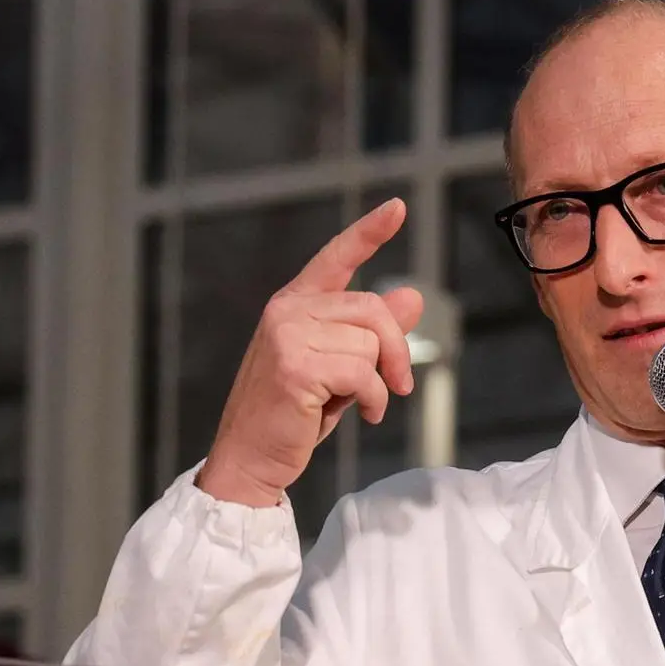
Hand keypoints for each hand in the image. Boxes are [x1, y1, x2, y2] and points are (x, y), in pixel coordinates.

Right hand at [198, 198, 424, 506]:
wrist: (250, 458)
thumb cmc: (294, 414)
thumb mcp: (339, 367)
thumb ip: (372, 333)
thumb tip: (414, 297)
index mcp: (295, 304)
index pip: (336, 258)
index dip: (369, 232)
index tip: (398, 208)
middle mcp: (287, 310)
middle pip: (372, 309)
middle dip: (396, 350)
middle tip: (399, 384)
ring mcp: (287, 335)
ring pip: (369, 343)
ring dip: (379, 383)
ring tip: (359, 404)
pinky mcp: (294, 366)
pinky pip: (363, 373)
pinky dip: (373, 399)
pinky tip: (360, 415)